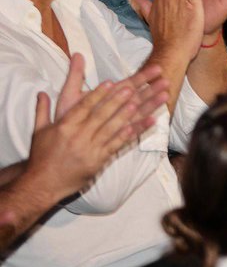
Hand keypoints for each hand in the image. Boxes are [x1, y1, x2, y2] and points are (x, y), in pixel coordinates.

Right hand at [25, 54, 167, 195]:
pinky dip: (133, 133)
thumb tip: (42, 92)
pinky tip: (147, 123)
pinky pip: (119, 144)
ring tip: (139, 103)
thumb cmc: (41, 156)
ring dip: (128, 115)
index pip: (83, 107)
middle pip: (101, 115)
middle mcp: (78, 136)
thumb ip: (42, 110)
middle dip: (117, 101)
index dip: (97, 94)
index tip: (110, 82)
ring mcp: (90, 149)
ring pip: (112, 129)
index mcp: (64, 127)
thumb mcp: (39, 131)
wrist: (42, 183)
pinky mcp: (99, 161)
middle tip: (132, 88)